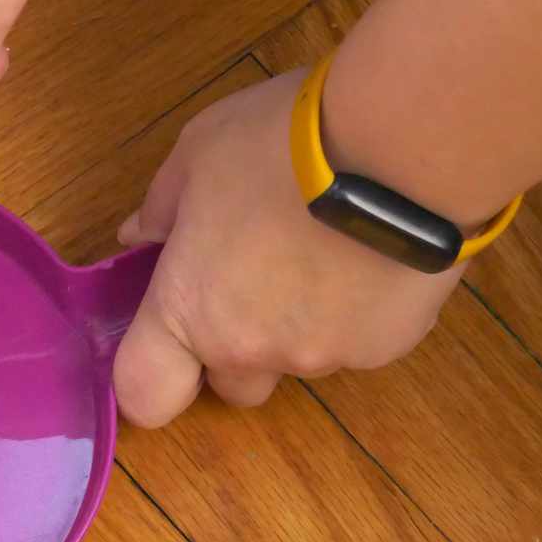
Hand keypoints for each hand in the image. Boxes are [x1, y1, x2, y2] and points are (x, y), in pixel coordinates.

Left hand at [113, 71, 464, 427]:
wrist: (402, 147)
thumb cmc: (279, 146)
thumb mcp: (198, 154)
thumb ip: (162, 206)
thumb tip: (139, 235)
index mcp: (188, 311)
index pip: (144, 395)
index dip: (149, 381)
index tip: (167, 346)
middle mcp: (251, 350)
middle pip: (231, 385)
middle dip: (238, 348)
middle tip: (257, 281)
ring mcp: (323, 354)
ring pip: (300, 361)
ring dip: (301, 326)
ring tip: (326, 251)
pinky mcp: (388, 345)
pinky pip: (360, 342)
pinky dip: (359, 312)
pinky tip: (372, 254)